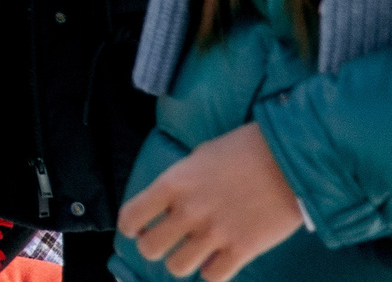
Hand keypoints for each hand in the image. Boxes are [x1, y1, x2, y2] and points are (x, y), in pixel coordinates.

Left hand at [117, 121, 304, 280]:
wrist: (289, 160)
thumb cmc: (243, 151)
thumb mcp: (198, 157)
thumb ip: (180, 183)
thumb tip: (168, 203)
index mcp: (172, 184)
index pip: (131, 216)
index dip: (131, 227)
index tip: (138, 229)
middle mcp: (188, 211)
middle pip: (149, 249)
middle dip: (153, 248)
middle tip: (167, 241)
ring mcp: (215, 233)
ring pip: (177, 268)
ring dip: (182, 261)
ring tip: (193, 251)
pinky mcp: (243, 249)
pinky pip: (213, 276)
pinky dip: (212, 271)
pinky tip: (218, 259)